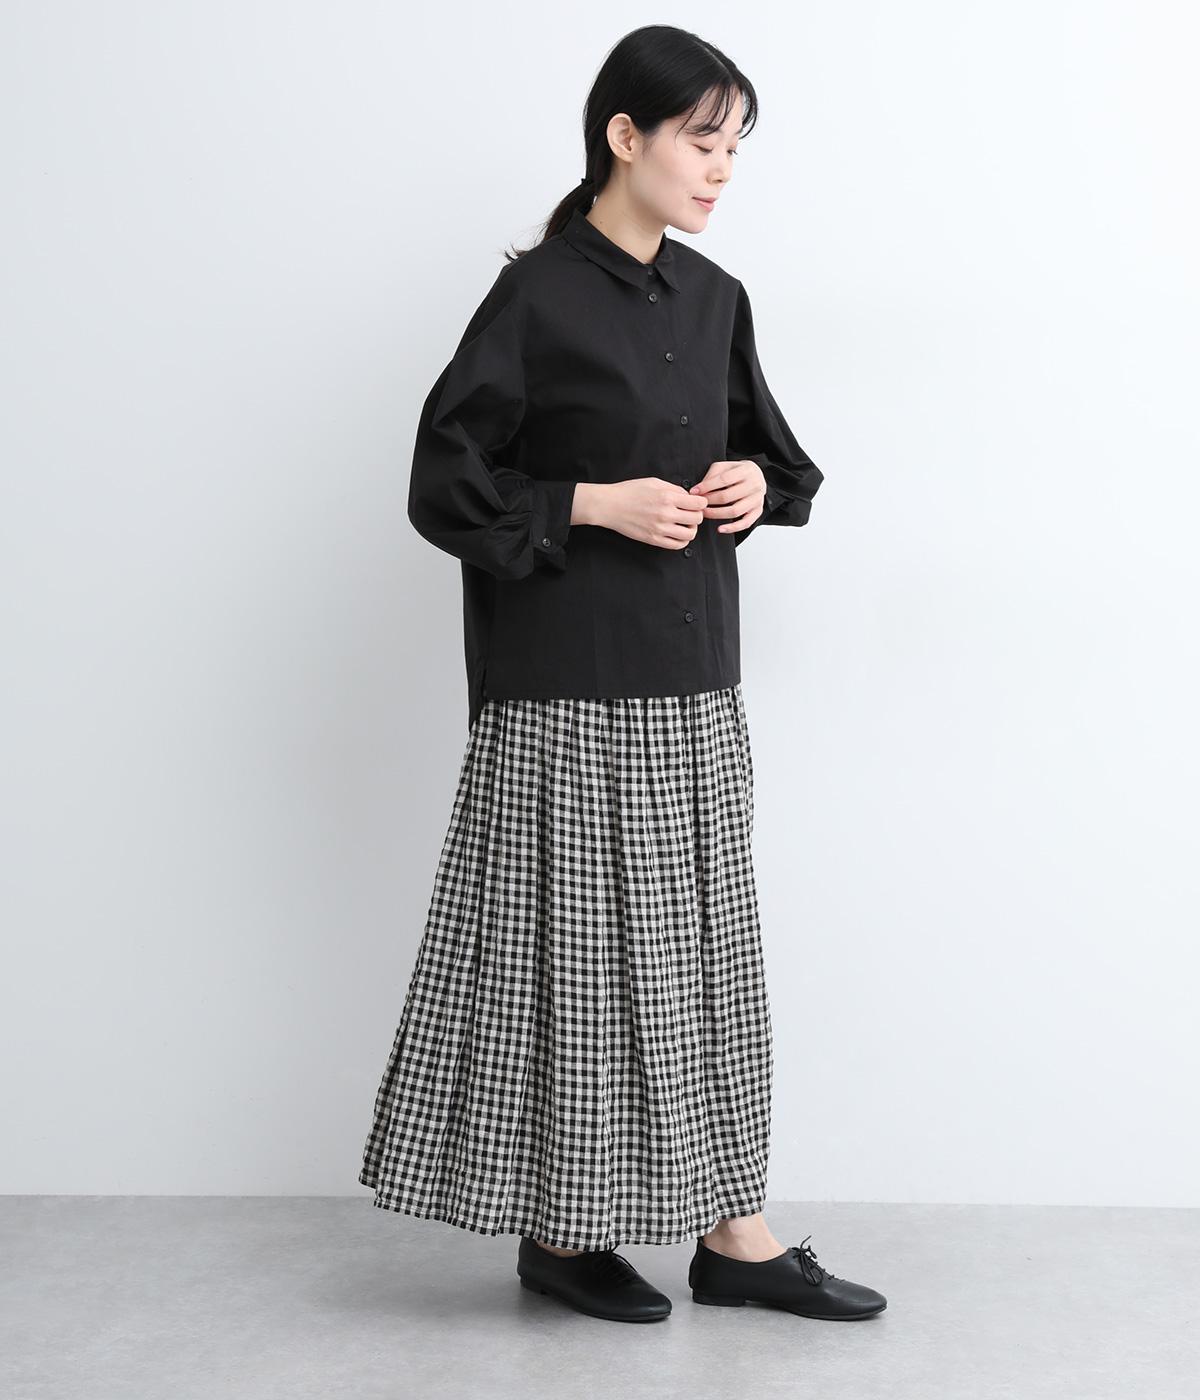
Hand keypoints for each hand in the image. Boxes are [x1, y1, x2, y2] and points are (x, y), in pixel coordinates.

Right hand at [577, 478, 706, 549]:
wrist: (610, 506)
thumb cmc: (629, 492)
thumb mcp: (654, 482)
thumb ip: (674, 489)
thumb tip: (688, 496)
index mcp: (667, 497)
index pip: (699, 504)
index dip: (701, 503)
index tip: (697, 503)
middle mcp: (666, 514)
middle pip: (697, 519)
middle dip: (697, 515)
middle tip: (690, 513)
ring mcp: (660, 529)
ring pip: (690, 534)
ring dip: (691, 529)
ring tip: (684, 524)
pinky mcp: (654, 540)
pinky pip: (677, 545)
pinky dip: (682, 540)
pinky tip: (677, 533)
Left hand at [687, 460, 767, 535]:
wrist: (757, 476)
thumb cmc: (738, 472)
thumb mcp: (725, 466)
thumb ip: (713, 475)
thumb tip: (699, 489)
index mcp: (746, 470)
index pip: (724, 479)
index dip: (707, 486)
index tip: (694, 492)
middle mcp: (754, 484)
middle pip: (727, 497)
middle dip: (709, 501)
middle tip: (698, 504)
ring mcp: (757, 499)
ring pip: (735, 511)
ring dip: (716, 514)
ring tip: (705, 513)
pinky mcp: (758, 511)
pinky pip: (745, 523)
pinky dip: (732, 528)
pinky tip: (720, 529)